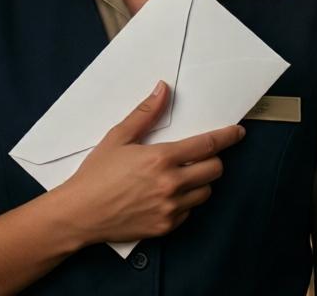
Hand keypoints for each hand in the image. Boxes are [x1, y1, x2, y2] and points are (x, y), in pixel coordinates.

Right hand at [61, 81, 244, 244]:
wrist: (79, 214)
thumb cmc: (95, 174)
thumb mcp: (118, 137)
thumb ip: (145, 113)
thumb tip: (163, 89)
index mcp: (161, 158)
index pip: (208, 145)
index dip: (227, 137)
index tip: (237, 133)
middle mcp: (171, 184)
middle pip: (215, 170)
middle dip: (212, 160)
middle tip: (199, 157)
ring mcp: (170, 208)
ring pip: (205, 192)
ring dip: (199, 182)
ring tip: (180, 176)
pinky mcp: (166, 227)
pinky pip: (189, 211)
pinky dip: (184, 202)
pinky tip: (166, 195)